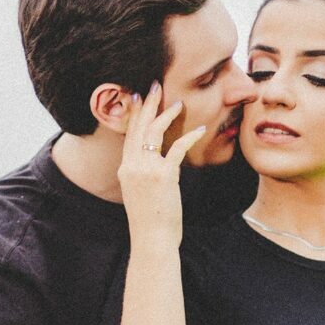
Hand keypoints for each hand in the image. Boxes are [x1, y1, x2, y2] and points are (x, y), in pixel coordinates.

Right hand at [117, 82, 206, 247]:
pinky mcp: (164, 176)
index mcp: (125, 168)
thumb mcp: (138, 192)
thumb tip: (152, 164)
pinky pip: (177, 149)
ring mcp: (147, 170)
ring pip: (155, 132)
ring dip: (167, 114)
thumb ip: (142, 174)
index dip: (135, 113)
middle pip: (139, 126)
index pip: (129, 133)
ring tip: (178, 102)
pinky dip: (189, 137)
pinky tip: (200, 129)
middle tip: (155, 84)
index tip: (139, 96)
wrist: (152, 240)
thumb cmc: (149, 220)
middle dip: (147, 103)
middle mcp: (132, 165)